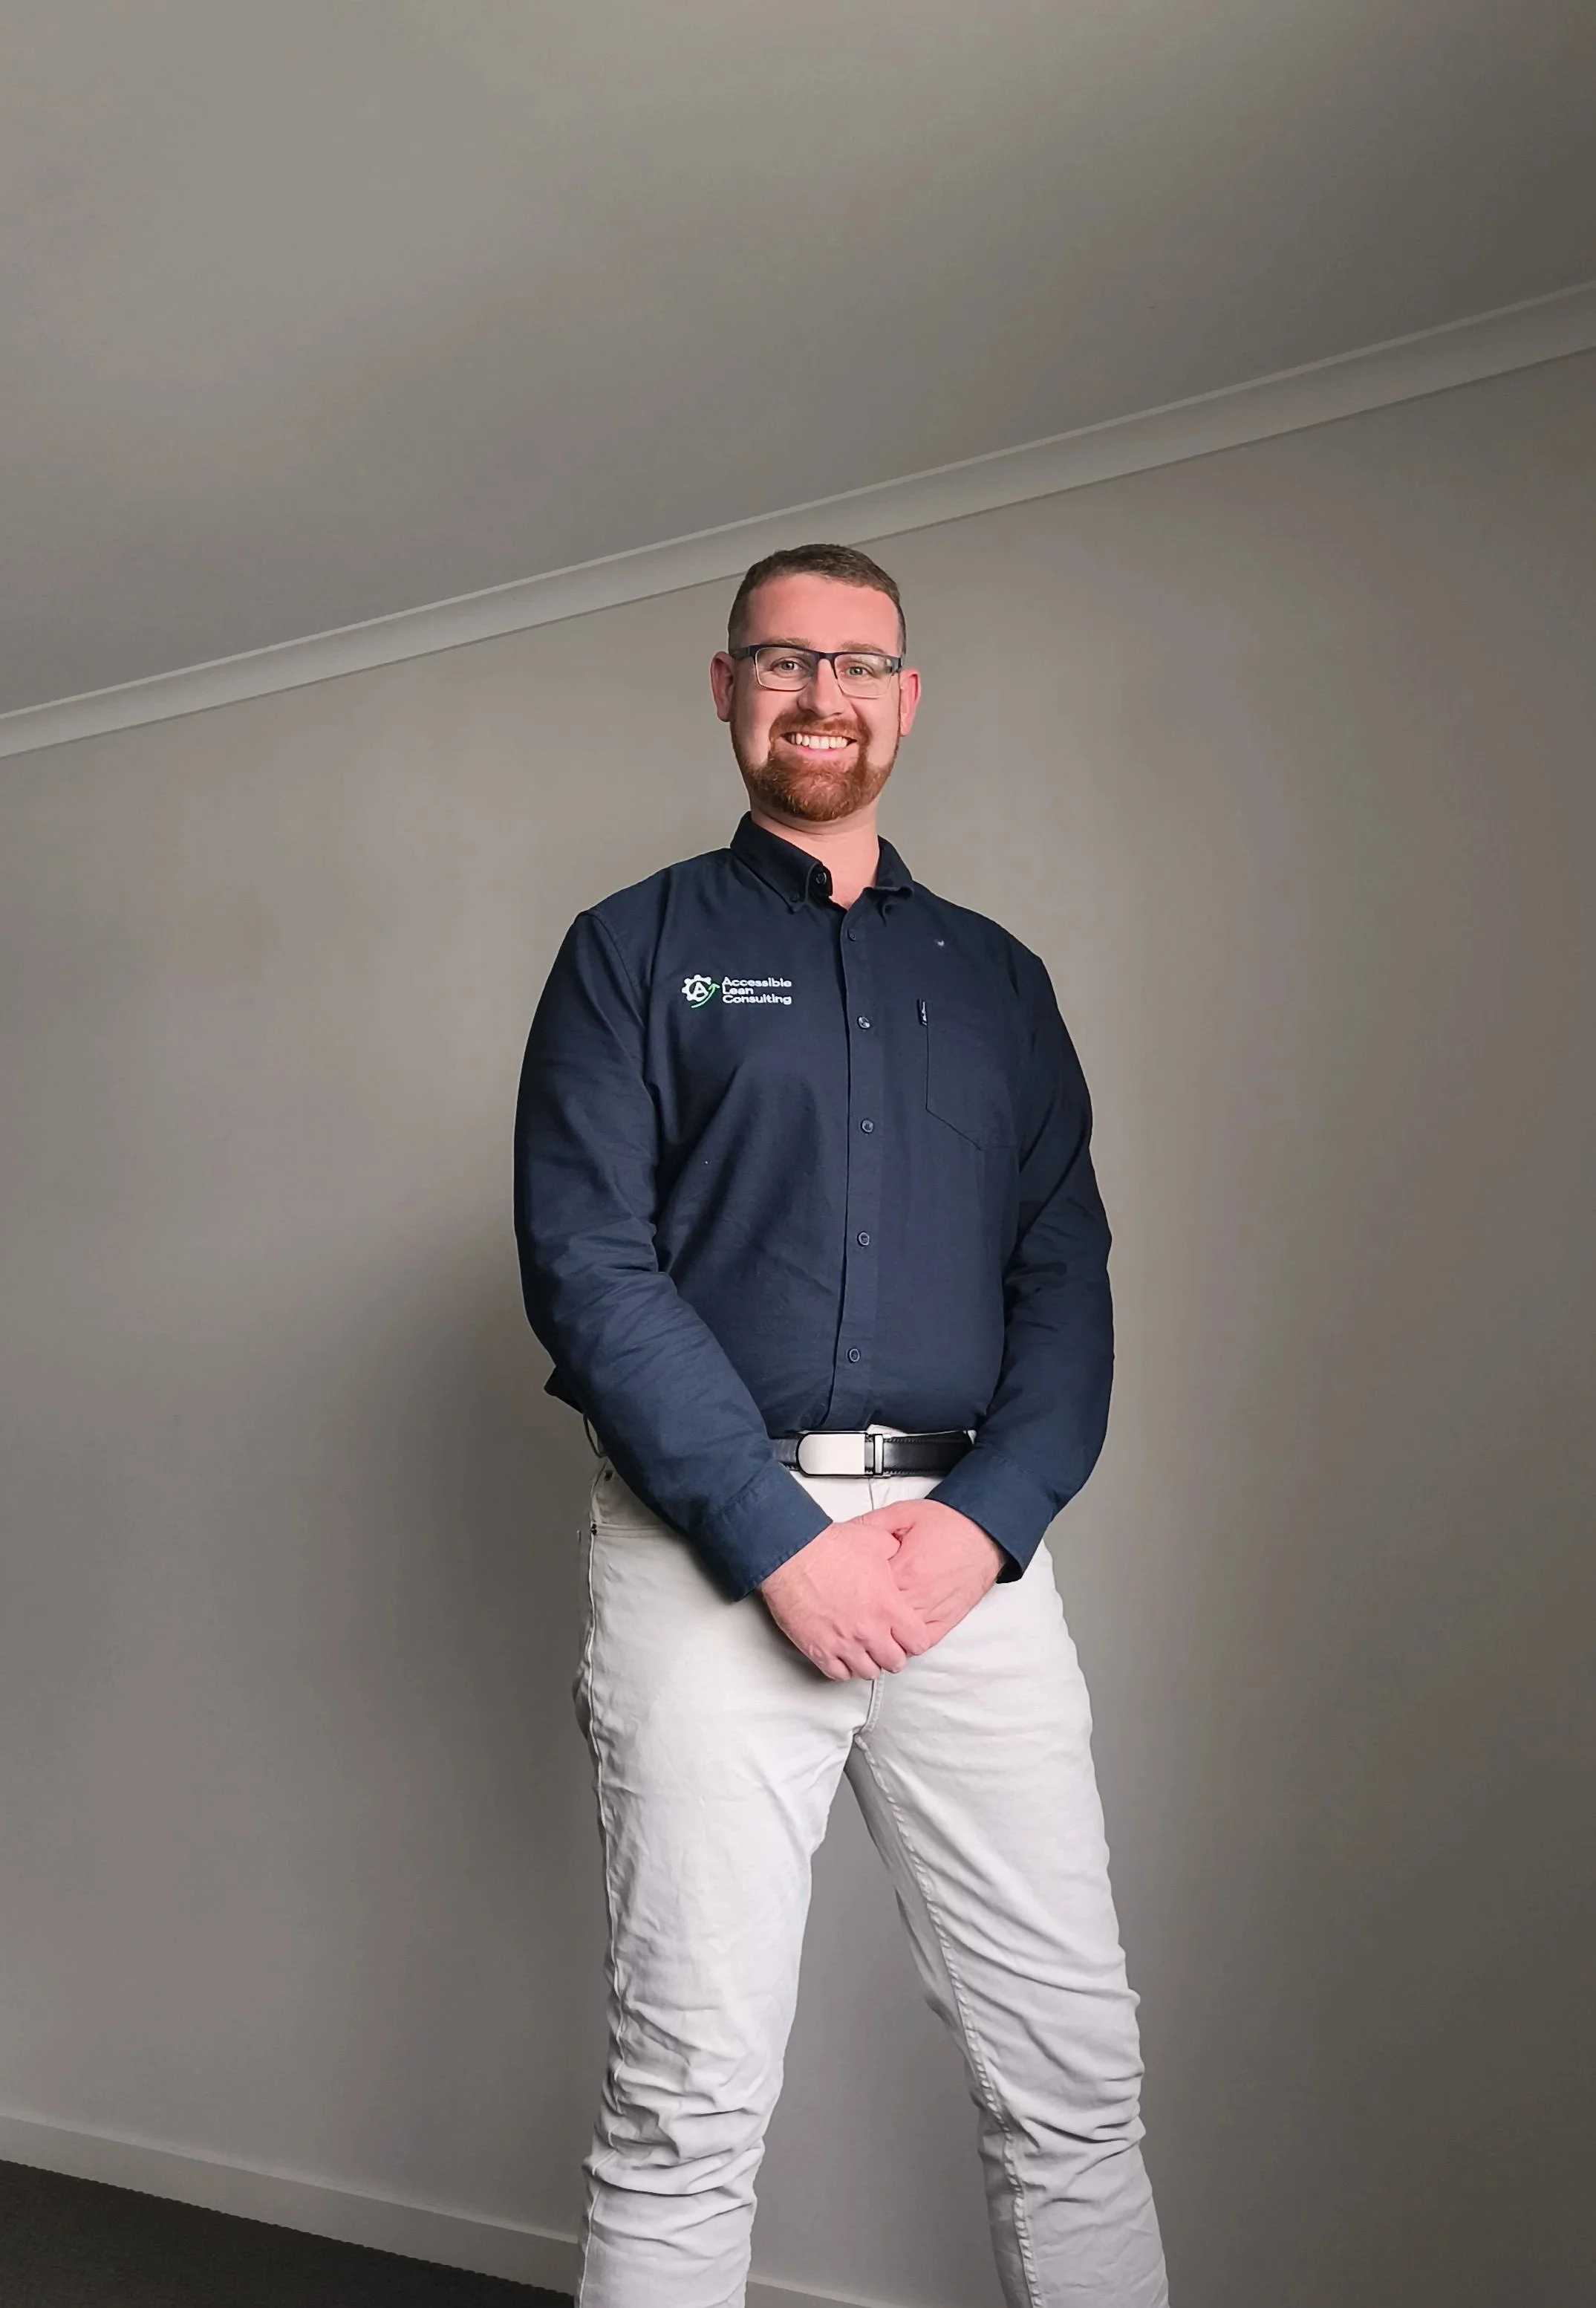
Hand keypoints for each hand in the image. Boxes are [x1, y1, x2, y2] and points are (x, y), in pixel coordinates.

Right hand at [760, 1520, 933, 1680]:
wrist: (792, 1554)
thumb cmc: (829, 1547)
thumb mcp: (876, 1540)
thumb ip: (895, 1552)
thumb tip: (900, 1552)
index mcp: (887, 1607)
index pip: (917, 1642)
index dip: (914, 1639)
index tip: (908, 1634)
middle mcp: (868, 1630)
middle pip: (894, 1663)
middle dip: (893, 1653)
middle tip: (887, 1643)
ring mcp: (843, 1643)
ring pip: (867, 1672)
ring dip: (869, 1662)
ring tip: (864, 1649)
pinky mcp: (818, 1650)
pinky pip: (838, 1674)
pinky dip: (844, 1667)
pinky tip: (843, 1654)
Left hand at [855, 1498, 1003, 1645]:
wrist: (985, 1532)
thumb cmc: (949, 1524)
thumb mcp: (904, 1513)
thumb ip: (872, 1524)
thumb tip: (845, 1531)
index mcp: (904, 1570)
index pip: (867, 1592)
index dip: (852, 1590)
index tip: (844, 1586)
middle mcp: (918, 1596)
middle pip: (880, 1621)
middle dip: (863, 1617)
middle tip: (852, 1609)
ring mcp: (933, 1612)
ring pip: (899, 1639)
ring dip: (884, 1634)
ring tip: (870, 1625)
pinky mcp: (946, 1621)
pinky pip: (922, 1644)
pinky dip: (907, 1643)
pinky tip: (896, 1633)